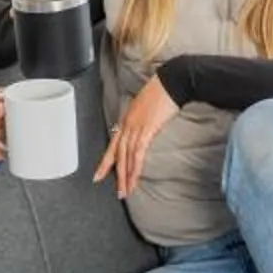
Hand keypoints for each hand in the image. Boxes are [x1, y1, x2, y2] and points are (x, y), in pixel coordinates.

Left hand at [93, 76, 177, 199]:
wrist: (173, 81)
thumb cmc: (164, 91)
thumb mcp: (148, 106)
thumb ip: (143, 118)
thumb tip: (146, 127)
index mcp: (127, 118)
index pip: (114, 144)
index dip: (106, 161)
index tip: (100, 174)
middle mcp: (127, 124)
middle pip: (117, 154)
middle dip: (115, 174)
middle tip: (116, 191)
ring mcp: (135, 127)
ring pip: (126, 157)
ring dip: (125, 176)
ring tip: (125, 191)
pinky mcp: (146, 130)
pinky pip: (137, 153)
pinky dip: (135, 167)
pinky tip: (134, 178)